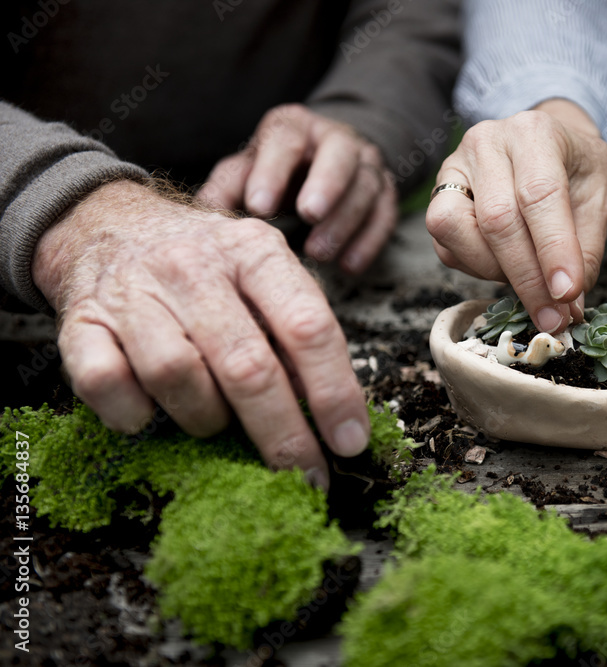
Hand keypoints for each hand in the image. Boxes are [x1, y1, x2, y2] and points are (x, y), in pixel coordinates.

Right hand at [32, 180, 370, 489]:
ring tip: (216, 420)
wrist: (109, 225)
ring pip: (178, 377)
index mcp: (254, 251)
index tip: (350, 443)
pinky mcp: (80, 322)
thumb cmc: (207, 266)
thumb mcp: (265, 273)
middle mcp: (194, 266)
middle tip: (305, 474)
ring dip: (206, 418)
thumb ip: (300, 329)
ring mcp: (133, 292)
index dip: (335, 392)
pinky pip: (106, 384)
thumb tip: (334, 410)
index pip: (308, 326)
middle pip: (247, 366)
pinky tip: (151, 413)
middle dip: (283, 434)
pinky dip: (133, 414)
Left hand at [197, 103, 396, 274]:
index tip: (258, 206)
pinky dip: (370, 241)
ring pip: (367, 185)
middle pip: (340, 152)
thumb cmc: (274, 171)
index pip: (286, 137)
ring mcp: (366, 164)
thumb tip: (199, 218)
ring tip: (319, 253)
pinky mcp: (386, 192)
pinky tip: (349, 266)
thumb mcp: (245, 171)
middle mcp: (335, 138)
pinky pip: (385, 214)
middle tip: (308, 215)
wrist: (323, 162)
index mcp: (294, 126)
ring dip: (345, 220)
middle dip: (326, 182)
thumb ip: (226, 189)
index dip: (273, 169)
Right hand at [426, 99, 606, 332]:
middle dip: (526, 278)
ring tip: (530, 282)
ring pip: (456, 230)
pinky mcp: (438, 197)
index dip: (553, 250)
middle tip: (552, 316)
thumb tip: (567, 303)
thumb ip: (587, 247)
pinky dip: (476, 269)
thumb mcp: (602, 195)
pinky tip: (506, 268)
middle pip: (497, 219)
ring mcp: (454, 169)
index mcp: (534, 132)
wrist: (551, 146)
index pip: (539, 194)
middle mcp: (486, 143)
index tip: (566, 294)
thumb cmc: (578, 169)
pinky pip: (446, 246)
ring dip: (495, 272)